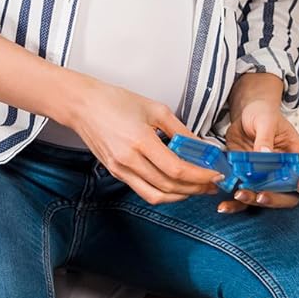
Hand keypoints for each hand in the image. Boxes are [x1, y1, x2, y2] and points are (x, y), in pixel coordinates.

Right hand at [60, 74, 223, 205]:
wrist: (83, 106)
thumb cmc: (115, 101)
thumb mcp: (155, 109)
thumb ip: (181, 130)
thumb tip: (201, 146)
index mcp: (140, 141)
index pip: (177, 169)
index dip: (200, 176)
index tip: (215, 174)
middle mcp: (129, 160)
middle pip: (169, 186)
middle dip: (196, 188)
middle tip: (212, 184)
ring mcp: (120, 170)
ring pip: (156, 195)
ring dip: (180, 195)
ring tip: (197, 187)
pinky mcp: (116, 173)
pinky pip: (144, 191)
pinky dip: (163, 192)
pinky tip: (176, 185)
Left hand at [218, 98, 298, 215]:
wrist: (245, 115)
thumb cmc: (264, 114)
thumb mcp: (266, 120)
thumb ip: (266, 137)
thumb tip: (264, 153)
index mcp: (296, 155)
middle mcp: (283, 171)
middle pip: (288, 195)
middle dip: (274, 199)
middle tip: (261, 195)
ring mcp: (265, 178)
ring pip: (264, 199)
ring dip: (252, 201)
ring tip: (240, 195)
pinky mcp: (247, 180)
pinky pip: (243, 197)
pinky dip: (234, 204)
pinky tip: (224, 206)